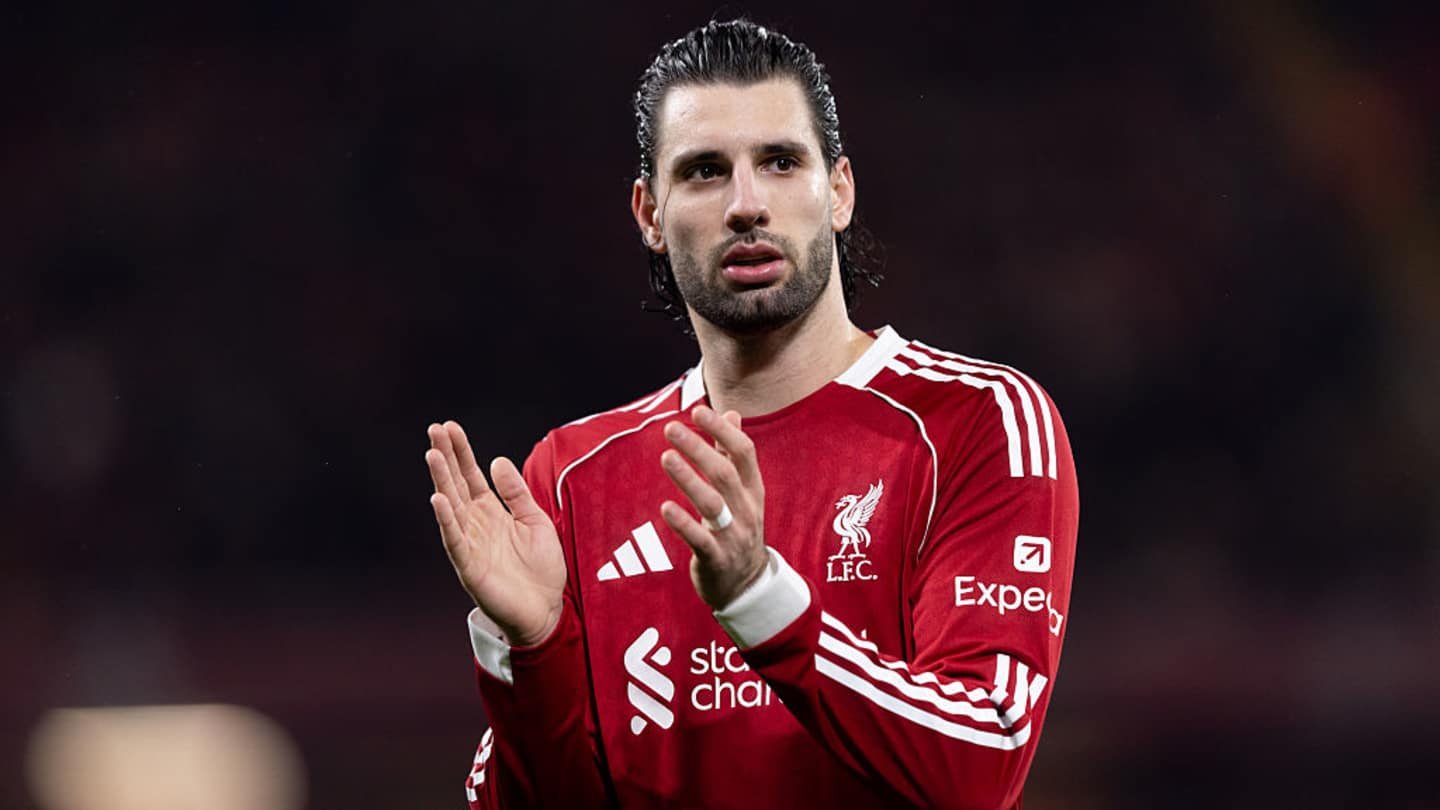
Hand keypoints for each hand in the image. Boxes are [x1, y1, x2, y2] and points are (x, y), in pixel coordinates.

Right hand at [425, 421, 564, 645]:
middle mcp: (476, 525)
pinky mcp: (469, 566)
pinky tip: (439, 499)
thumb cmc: (542, 569)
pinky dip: (446, 520)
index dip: (461, 452)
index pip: (472, 476)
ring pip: (452, 506)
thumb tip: (496, 460)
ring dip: (442, 480)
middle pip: (457, 484)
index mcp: (492, 513)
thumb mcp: (535, 520)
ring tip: (432, 454)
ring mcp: (470, 544)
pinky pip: (455, 540)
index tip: (449, 427)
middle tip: (434, 429)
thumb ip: (516, 493)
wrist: (547, 610)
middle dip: (446, 457)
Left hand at [659, 406, 767, 609]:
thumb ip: (733, 454)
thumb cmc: (739, 529)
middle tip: (672, 429)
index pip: (744, 453)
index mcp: (753, 491)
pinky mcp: (716, 559)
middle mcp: (746, 511)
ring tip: (666, 457)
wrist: (748, 585)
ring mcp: (733, 536)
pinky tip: (665, 507)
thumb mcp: (744, 492)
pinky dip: (683, 523)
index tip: (698, 410)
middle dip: (698, 449)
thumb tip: (731, 414)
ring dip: (688, 479)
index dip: (722, 430)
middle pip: (725, 474)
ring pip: (712, 504)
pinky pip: (700, 540)